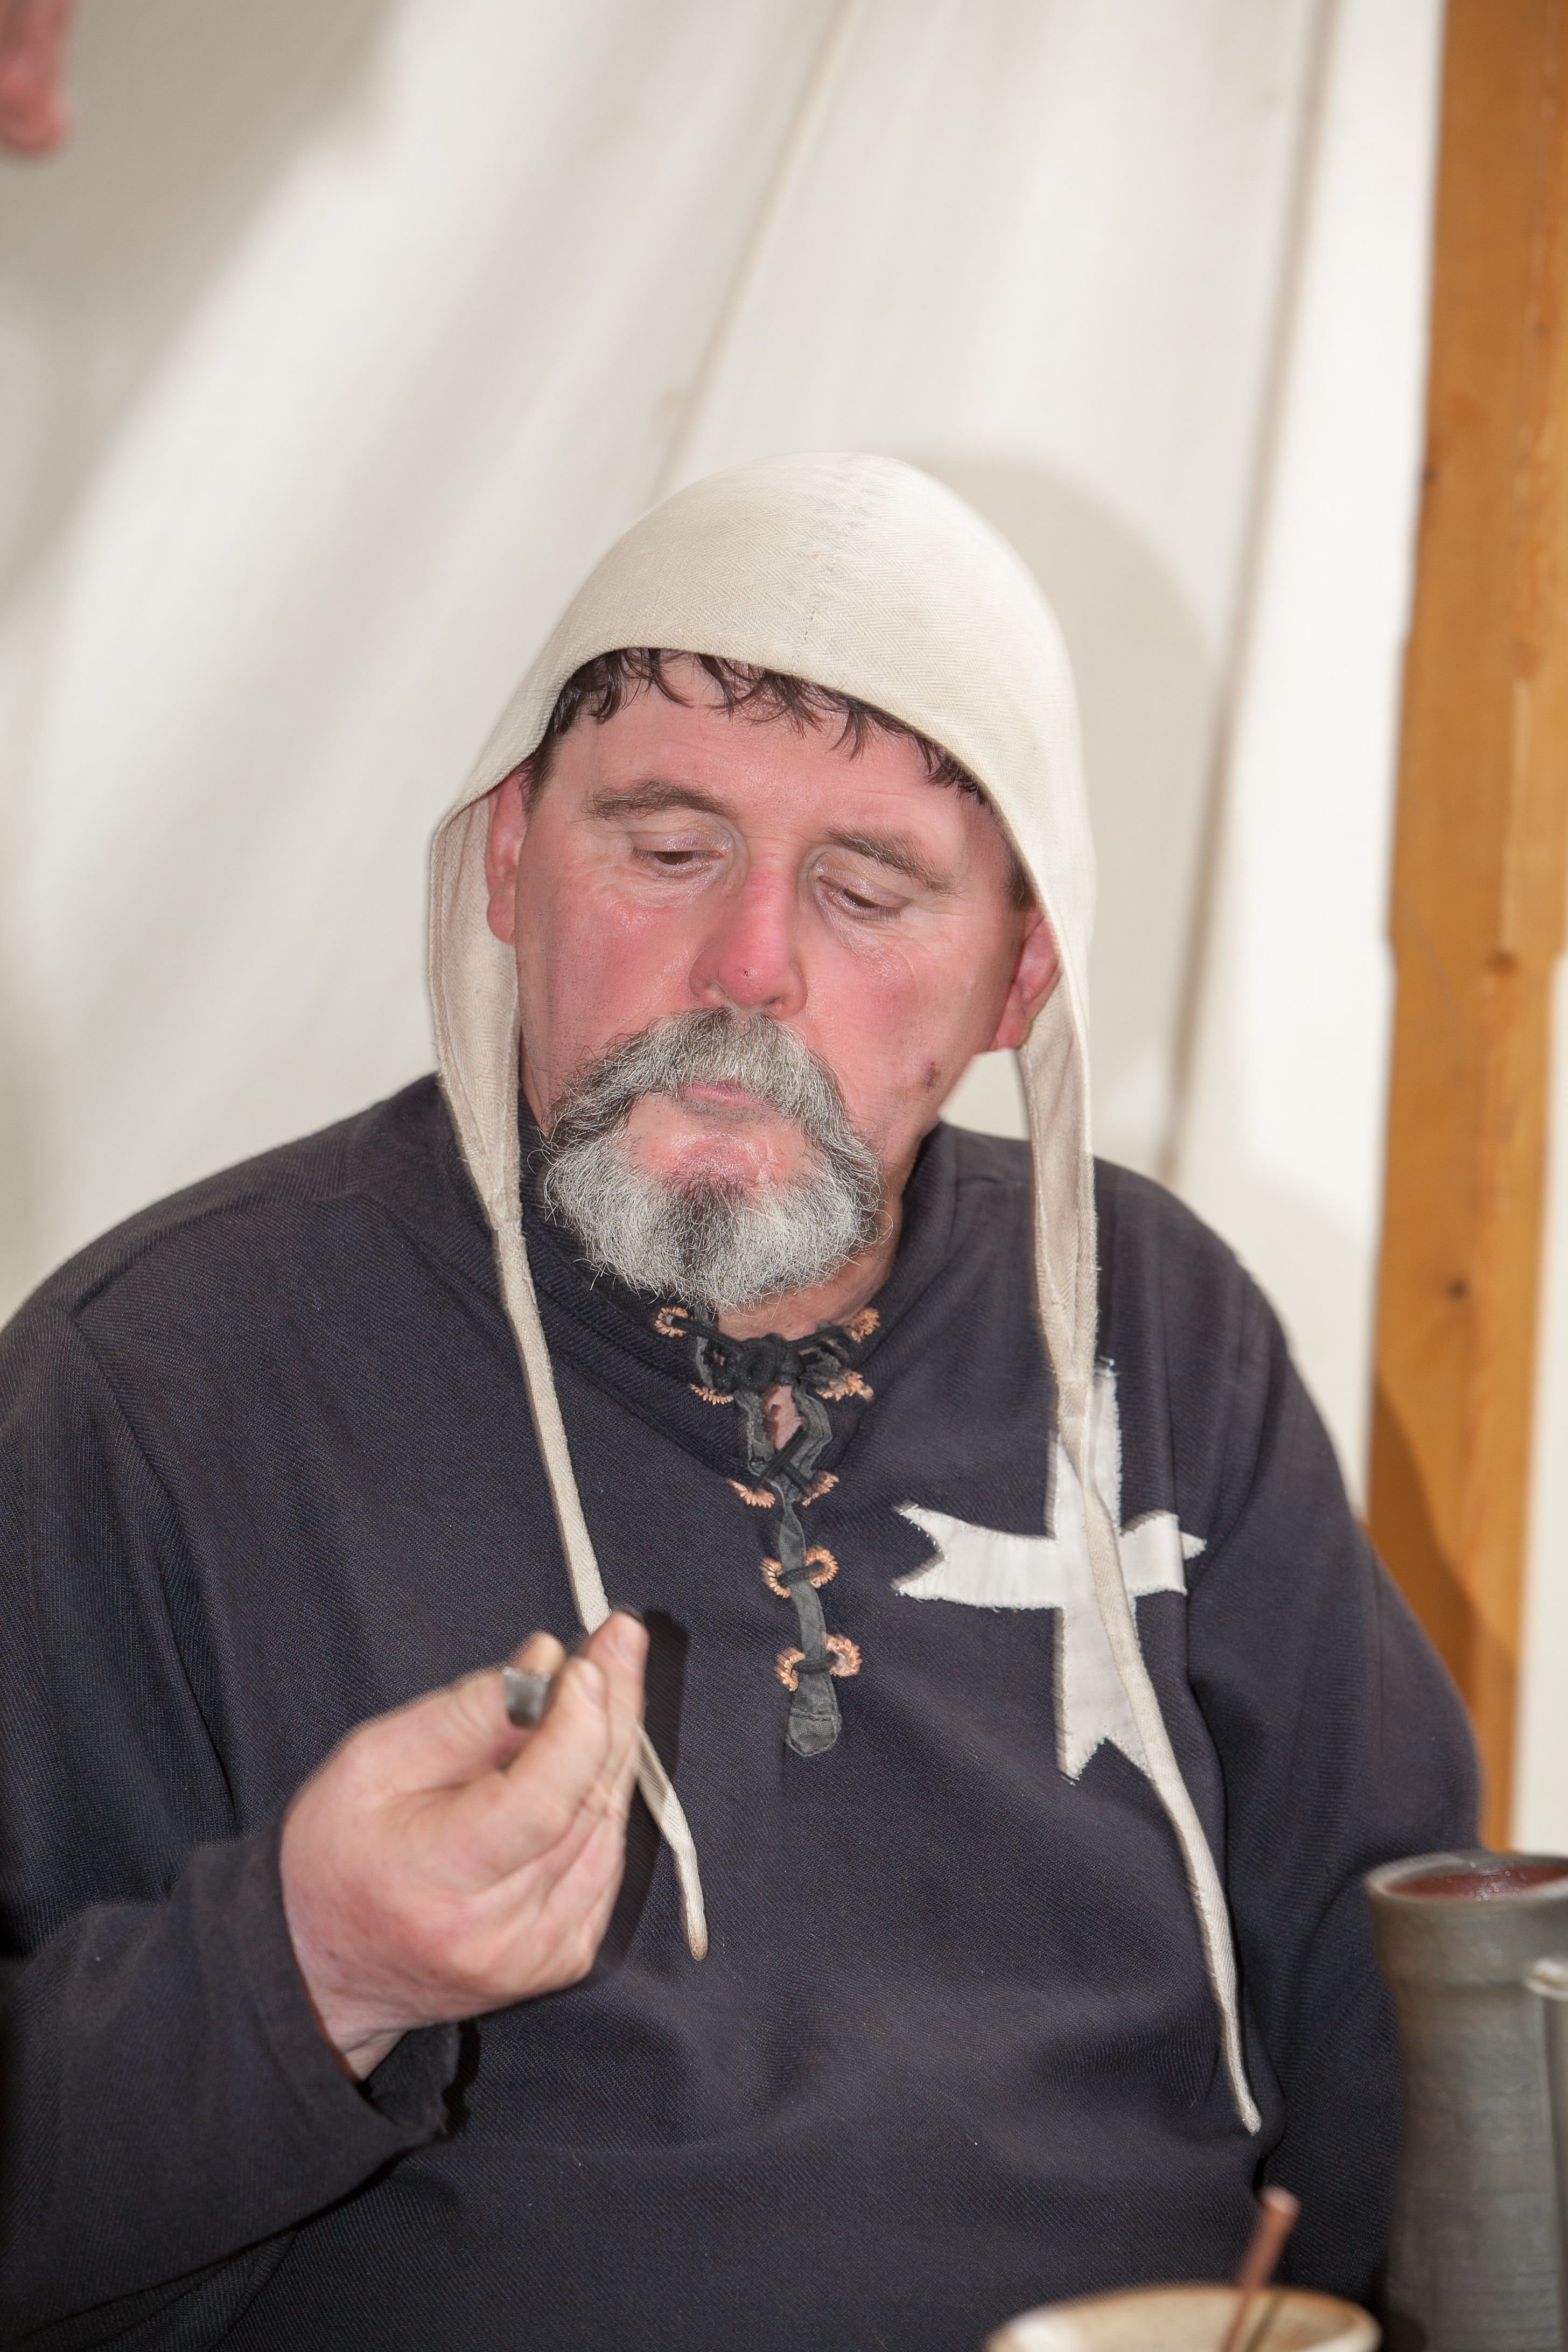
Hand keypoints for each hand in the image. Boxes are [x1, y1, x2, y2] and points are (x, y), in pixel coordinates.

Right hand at [278, 1611, 646, 2077]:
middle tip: (619, 1640)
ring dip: (615, 1745)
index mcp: (436, 1882)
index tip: (588, 1663)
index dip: (577, 1727)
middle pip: (586, 1806)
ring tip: (606, 1679)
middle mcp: (497, 1933)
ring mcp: (537, 1955)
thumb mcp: (372, 1761)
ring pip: (607, 1828)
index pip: (540, 1803)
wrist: (323, 1967)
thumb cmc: (335, 1855)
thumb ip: (466, 1715)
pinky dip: (603, 1797)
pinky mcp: (561, 1960)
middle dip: (612, 1711)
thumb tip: (549, 1663)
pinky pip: (607, 1860)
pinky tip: (592, 1750)